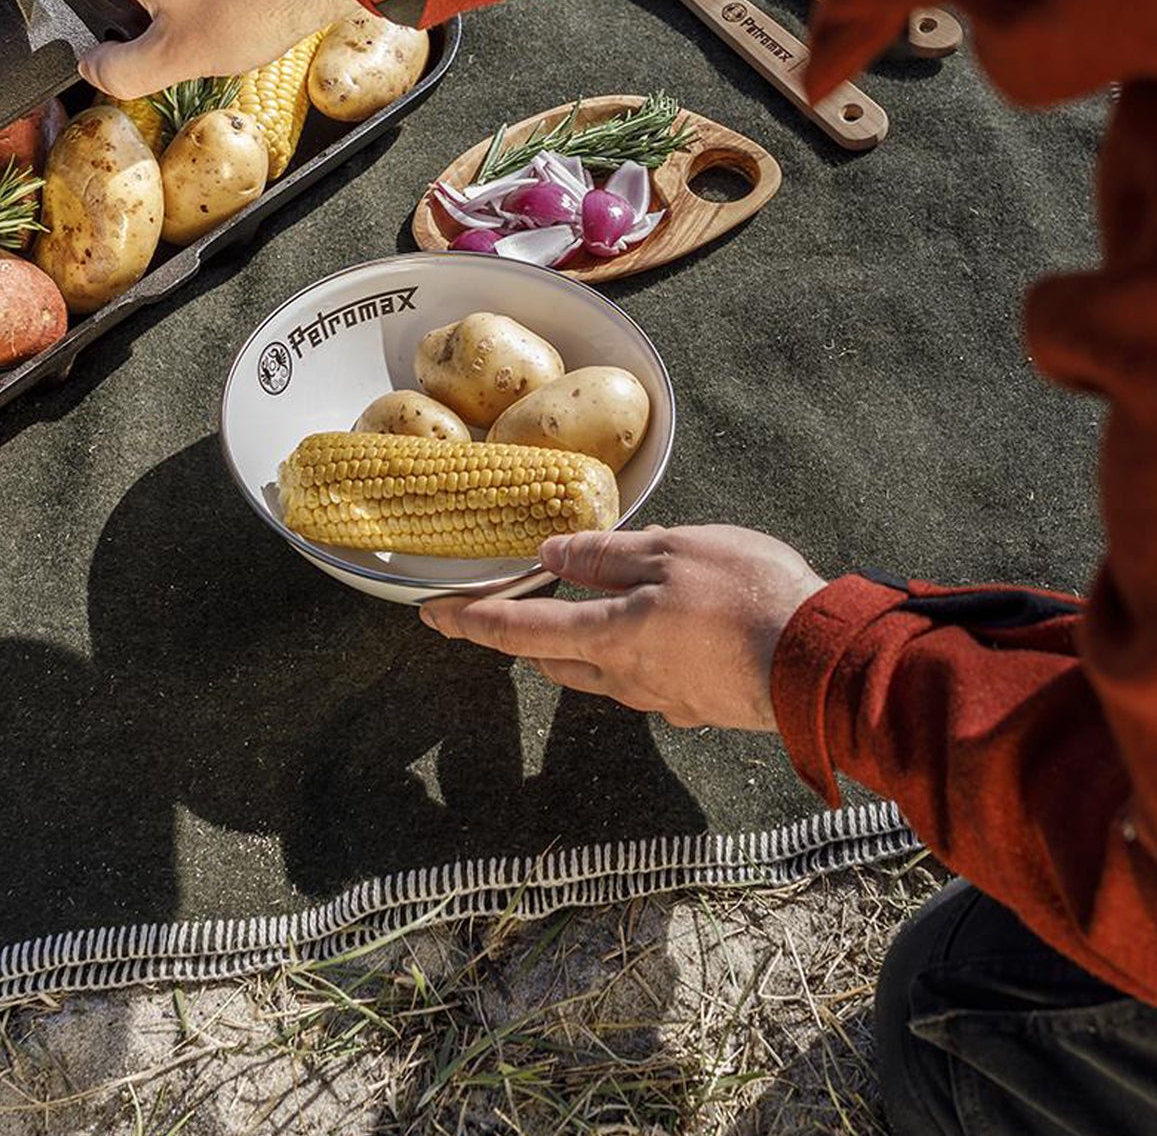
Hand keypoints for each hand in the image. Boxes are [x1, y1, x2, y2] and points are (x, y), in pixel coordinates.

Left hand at [420, 525, 825, 730]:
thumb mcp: (672, 551)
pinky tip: (662, 628)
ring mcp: (662, 699)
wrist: (824, 665)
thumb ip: (607, 555)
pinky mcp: (696, 707)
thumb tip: (553, 555)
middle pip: (554, 659)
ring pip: (599, 673)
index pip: (520, 631)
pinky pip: (647, 679)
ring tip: (589, 607)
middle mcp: (625, 678)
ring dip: (581, 643)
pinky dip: (635, 651)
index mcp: (609, 636)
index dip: (472, 622)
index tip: (434, 616)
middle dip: (526, 636)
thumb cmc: (748, 597)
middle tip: (511, 606)